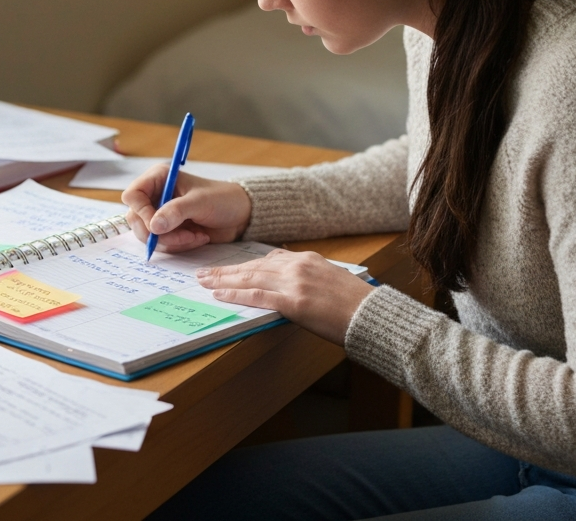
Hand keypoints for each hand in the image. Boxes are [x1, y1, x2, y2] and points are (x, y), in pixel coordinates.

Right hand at [122, 165, 251, 252]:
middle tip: (184, 236)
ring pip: (148, 236)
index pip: (133, 195)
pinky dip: (179, 245)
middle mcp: (156, 196)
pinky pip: (162, 245)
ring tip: (196, 235)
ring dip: (173, 241)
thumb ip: (176, 212)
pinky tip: (197, 237)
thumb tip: (153, 226)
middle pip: (136, 220)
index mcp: (159, 179)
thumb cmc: (222, 199)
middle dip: (159, 233)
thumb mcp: (200, 202)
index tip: (157, 225)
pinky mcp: (169, 231)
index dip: (141, 212)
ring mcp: (161, 215)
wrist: (240, 215)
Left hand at [196, 249, 373, 345]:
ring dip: (223, 280)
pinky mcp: (294, 302)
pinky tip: (219, 294)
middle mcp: (299, 266)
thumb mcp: (330, 283)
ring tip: (204, 281)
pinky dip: (235, 294)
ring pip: (250, 278)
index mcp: (308, 260)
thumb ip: (307, 281)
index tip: (230, 268)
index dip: (245, 265)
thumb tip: (288, 289)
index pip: (268, 259)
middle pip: (254, 266)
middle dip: (227, 270)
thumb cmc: (356, 305)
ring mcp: (295, 283)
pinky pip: (257, 296)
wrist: (372, 316)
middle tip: (205, 272)